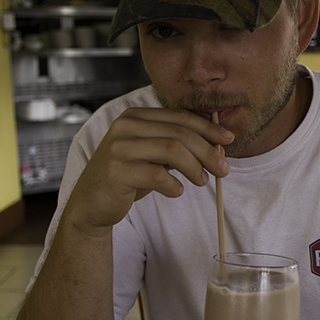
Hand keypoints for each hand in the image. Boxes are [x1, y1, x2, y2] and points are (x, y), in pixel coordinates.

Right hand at [64, 107, 233, 233]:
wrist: (92, 203)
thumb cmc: (126, 177)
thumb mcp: (151, 155)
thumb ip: (175, 145)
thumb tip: (216, 146)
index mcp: (135, 116)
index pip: (179, 117)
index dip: (208, 127)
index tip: (228, 139)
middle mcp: (125, 126)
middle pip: (179, 133)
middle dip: (207, 151)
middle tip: (223, 168)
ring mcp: (119, 147)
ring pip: (172, 151)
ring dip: (195, 168)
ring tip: (203, 181)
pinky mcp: (116, 171)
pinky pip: (158, 175)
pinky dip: (173, 185)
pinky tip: (176, 191)